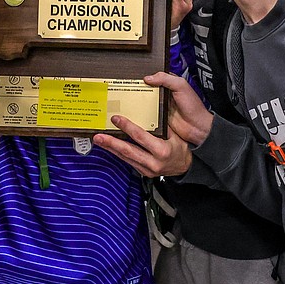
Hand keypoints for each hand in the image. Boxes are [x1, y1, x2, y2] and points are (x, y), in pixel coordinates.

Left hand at [92, 72, 212, 176]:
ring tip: (99, 141)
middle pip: (128, 150)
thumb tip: (146, 111)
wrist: (186, 166)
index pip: (140, 136)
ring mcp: (148, 169)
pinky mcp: (144, 172)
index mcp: (162, 150)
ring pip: (125, 157)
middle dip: (111, 142)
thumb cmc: (180, 148)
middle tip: (98, 136)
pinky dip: (118, 153)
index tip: (116, 119)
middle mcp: (154, 162)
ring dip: (110, 148)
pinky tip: (110, 147)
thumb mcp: (174, 134)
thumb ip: (160, 125)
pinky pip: (128, 162)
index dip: (126, 127)